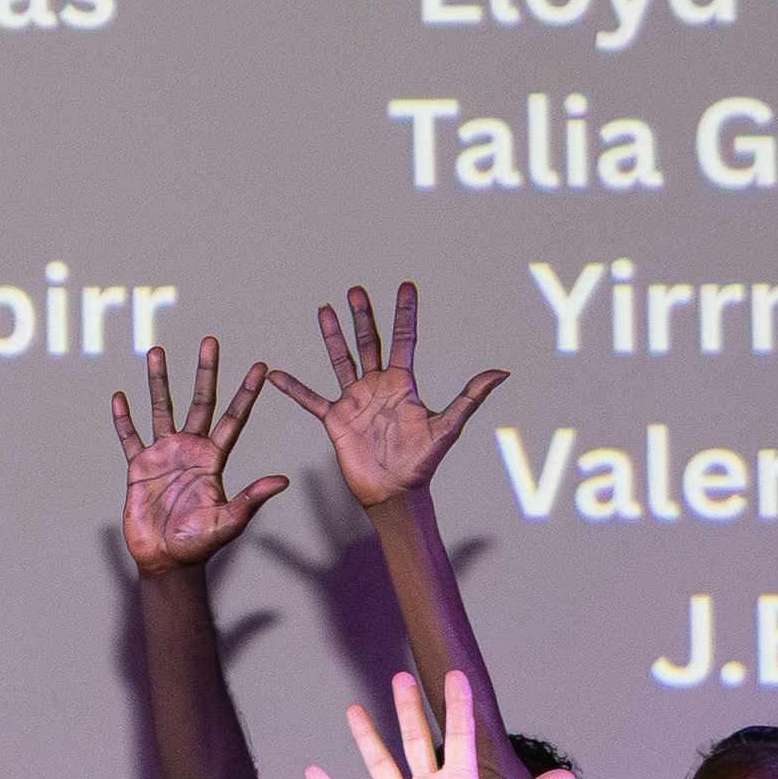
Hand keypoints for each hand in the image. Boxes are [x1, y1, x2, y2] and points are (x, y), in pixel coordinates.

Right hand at [107, 335, 293, 582]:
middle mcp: (191, 449)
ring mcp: (164, 455)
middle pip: (199, 401)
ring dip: (159, 380)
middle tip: (210, 341)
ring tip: (156, 351)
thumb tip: (283, 481)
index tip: (260, 366)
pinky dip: (124, 418)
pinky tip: (120, 397)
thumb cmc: (200, 544)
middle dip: (205, 371)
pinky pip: (130, 437)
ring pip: (161, 408)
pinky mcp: (139, 466)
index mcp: (214, 458)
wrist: (166, 559)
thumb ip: (251, 498)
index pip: (235, 417)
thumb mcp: (229, 521)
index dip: (247, 392)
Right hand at [282, 283, 512, 517]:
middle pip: (368, 343)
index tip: (406, 286)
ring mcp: (355, 401)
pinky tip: (276, 375)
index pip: (403, 339)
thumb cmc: (423, 462)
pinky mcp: (335, 420)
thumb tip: (501, 371)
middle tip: (356, 289)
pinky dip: (293, 388)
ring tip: (324, 309)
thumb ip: (470, 397)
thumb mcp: (448, 426)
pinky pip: (310, 399)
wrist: (396, 492)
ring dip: (332, 336)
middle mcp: (378, 386)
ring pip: (340, 360)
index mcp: (403, 384)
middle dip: (363, 316)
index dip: (404, 313)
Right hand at [299, 668, 574, 778]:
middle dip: (408, 709)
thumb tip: (568, 776)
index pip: (457, 736)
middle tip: (402, 677)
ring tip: (354, 709)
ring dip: (368, 737)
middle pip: (414, 740)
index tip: (456, 674)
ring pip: (381, 764)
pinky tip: (313, 773)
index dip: (457, 706)